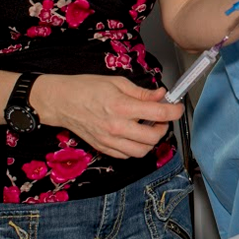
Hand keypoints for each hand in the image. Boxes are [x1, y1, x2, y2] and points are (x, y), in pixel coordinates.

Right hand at [32, 74, 183, 159]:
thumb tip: (161, 96)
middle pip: (153, 137)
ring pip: (142, 151)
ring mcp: (109, 140)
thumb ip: (142, 92)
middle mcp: (117, 127)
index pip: (158, 114)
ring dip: (151, 141)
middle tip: (161, 117)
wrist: (61, 101)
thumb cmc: (86, 88)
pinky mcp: (103, 148)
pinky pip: (127, 155)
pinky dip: (136, 147)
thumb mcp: (117, 83)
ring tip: (148, 128)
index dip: (174, 111)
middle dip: (163, 127)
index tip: (177, 107)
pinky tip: (134, 135)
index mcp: (122, 107)